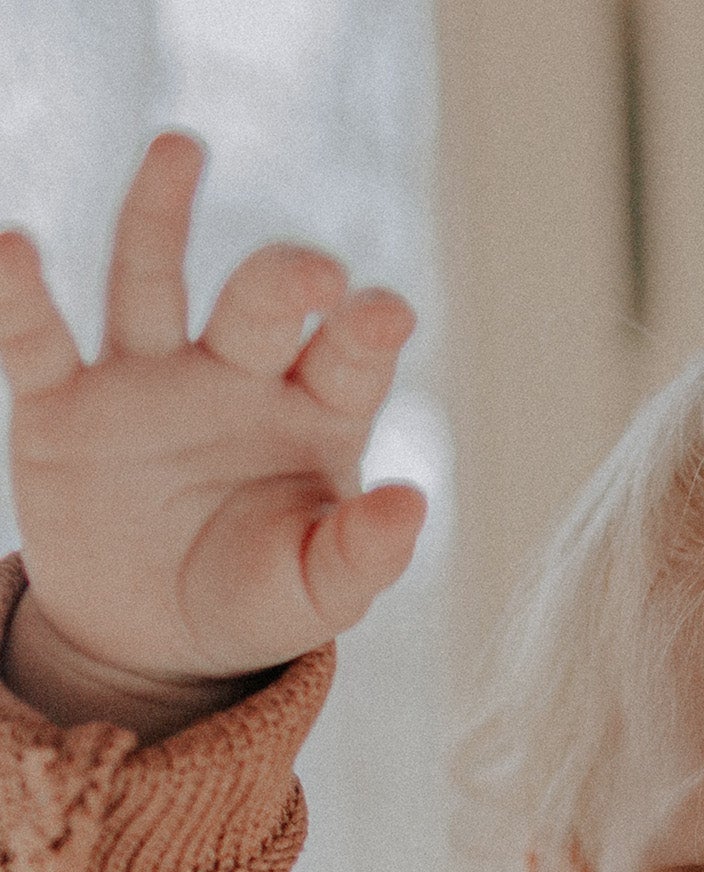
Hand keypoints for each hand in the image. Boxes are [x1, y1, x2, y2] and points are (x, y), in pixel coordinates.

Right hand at [0, 130, 424, 736]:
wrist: (154, 639)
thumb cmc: (254, 600)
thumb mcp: (316, 594)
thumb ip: (363, 554)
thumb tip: (413, 502)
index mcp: (313, 416)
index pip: (346, 360)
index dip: (365, 331)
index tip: (383, 316)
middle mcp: (233, 378)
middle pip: (257, 307)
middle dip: (283, 281)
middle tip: (313, 271)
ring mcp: (147, 380)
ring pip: (150, 280)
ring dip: (161, 213)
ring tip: (182, 148)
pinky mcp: (64, 403)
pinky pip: (35, 338)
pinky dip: (19, 293)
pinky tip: (15, 246)